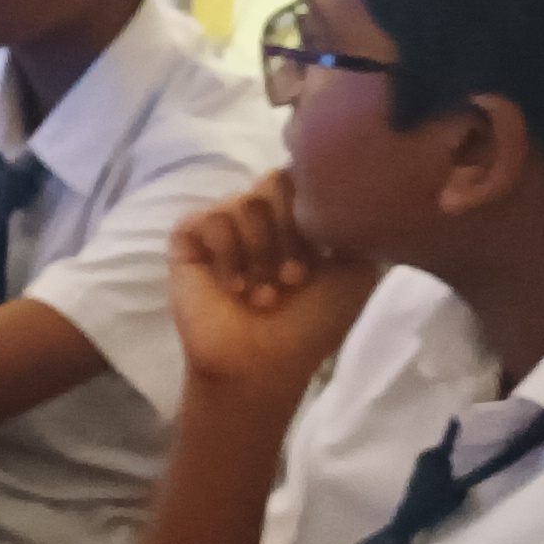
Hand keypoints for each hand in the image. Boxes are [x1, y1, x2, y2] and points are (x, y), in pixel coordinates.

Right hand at [168, 175, 379, 396]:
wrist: (264, 363)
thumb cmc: (309, 326)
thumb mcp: (356, 274)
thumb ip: (354, 228)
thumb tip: (343, 197)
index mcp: (293, 221)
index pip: (301, 179)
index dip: (312, 214)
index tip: (322, 258)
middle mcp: (258, 219)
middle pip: (274, 183)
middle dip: (289, 234)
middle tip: (293, 279)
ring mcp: (221, 227)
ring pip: (245, 202)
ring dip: (261, 254)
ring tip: (262, 294)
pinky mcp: (188, 240)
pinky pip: (210, 219)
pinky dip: (228, 255)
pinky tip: (233, 288)